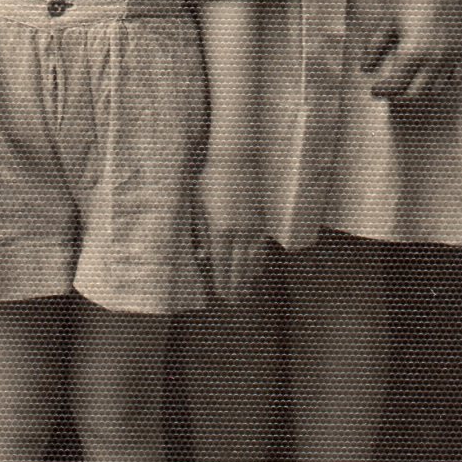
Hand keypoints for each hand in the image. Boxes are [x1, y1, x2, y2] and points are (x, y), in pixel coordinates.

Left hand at [194, 156, 267, 303]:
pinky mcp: (262, 220)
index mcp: (221, 230)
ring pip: (252, 259)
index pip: (222, 264)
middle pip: (239, 267)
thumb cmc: (211, 180)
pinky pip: (261, 246)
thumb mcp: (199, 205)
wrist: (237, 160)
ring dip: (248, 277)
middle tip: (234, 301)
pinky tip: (256, 270)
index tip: (223, 296)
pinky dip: (258, 261)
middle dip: (236, 286)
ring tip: (246, 292)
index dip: (223, 282)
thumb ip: (201, 232)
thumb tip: (201, 257)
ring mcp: (254, 227)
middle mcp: (240, 232)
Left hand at [361, 0, 461, 102]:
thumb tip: (365, 69)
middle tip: (388, 90)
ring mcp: (451, 56)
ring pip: (436, 88)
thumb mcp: (387, 22)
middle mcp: (434, 58)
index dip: (382, 90)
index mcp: (413, 52)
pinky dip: (442, 81)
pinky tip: (431, 75)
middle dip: (399, 95)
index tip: (374, 90)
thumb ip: (375, 48)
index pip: (395, 85)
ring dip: (420, 90)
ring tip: (407, 83)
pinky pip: (455, 77)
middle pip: (415, 93)